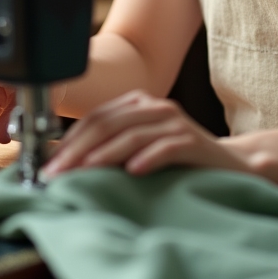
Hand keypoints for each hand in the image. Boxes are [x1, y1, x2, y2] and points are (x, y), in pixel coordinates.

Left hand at [42, 89, 250, 179]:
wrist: (229, 165)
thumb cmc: (176, 161)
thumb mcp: (138, 149)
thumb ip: (109, 149)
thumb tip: (63, 164)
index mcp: (138, 104)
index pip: (95, 118)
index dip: (69, 141)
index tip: (49, 167)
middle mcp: (156, 107)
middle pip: (108, 123)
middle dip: (78, 149)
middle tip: (57, 174)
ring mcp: (176, 122)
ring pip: (132, 134)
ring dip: (105, 155)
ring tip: (85, 172)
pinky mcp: (193, 141)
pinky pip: (167, 147)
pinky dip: (148, 157)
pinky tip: (134, 171)